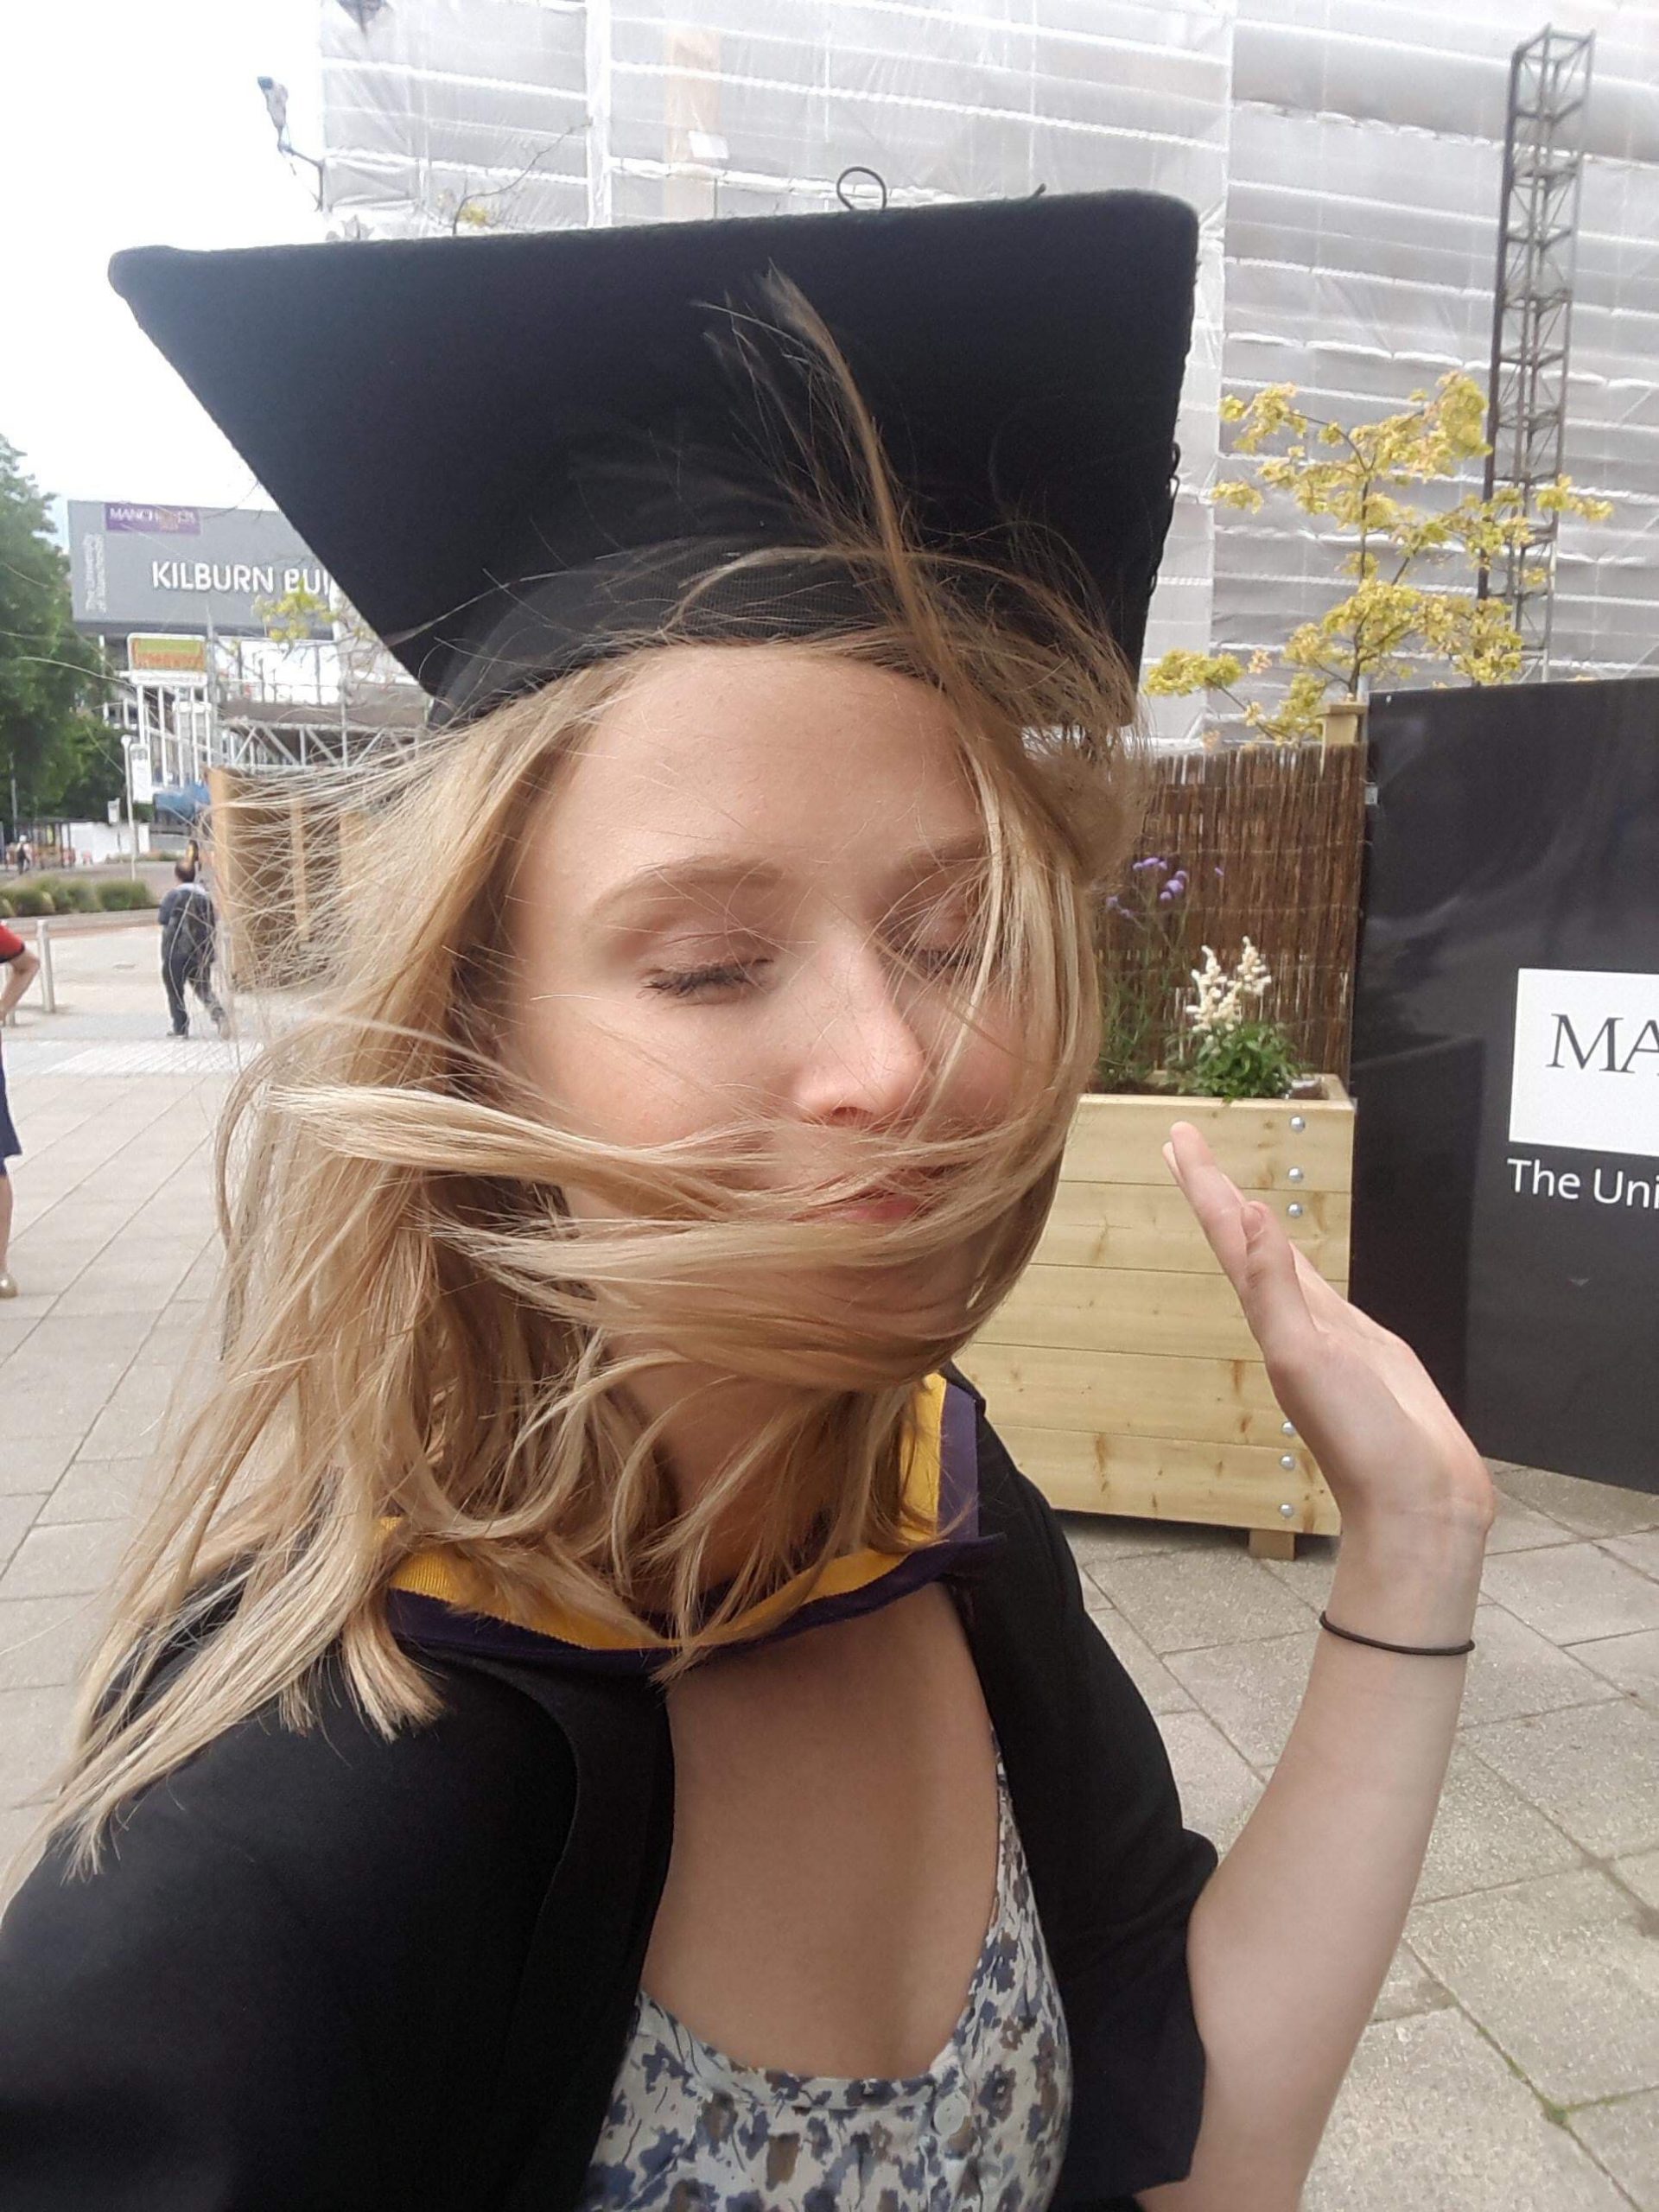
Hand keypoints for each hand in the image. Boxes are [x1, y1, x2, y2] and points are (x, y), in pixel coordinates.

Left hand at [1162, 1120, 1495, 1544]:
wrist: (1417, 1502)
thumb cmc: (1361, 1439)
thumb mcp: (1307, 1357)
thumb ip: (1277, 1289)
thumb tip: (1249, 1216)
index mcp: (1273, 1318)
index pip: (1228, 1235)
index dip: (1203, 1184)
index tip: (1177, 1137)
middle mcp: (1293, 1320)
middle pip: (1242, 1240)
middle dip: (1213, 1189)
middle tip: (1183, 1143)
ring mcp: (1328, 1334)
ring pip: (1278, 1263)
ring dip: (1249, 1223)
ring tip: (1226, 1189)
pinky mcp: (1366, 1349)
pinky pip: (1319, 1289)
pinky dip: (1298, 1262)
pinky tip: (1294, 1257)